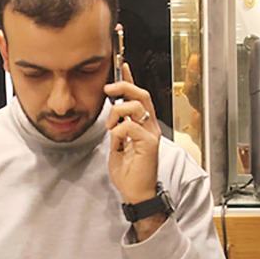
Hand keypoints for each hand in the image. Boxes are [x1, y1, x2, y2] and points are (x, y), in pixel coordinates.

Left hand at [104, 63, 161, 205]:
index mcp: (143, 125)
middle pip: (142, 95)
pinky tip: (117, 141)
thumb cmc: (128, 172)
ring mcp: (151, 135)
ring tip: (110, 126)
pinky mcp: (149, 144)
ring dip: (117, 112)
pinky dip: (118, 131)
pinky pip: (131, 127)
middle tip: (108, 87)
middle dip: (124, 86)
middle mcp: (150, 127)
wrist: (136, 193)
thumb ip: (117, 129)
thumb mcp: (117, 145)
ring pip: (136, 107)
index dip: (130, 79)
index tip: (121, 65)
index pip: (139, 96)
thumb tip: (111, 117)